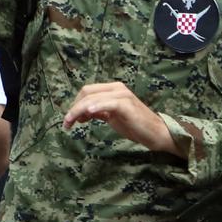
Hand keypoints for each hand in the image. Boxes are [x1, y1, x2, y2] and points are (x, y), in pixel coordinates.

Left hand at [62, 82, 178, 155]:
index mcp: (113, 89)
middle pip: (87, 92)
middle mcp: (117, 88)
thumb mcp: (112, 117)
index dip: (75, 104)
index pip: (87, 91)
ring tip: (70, 123)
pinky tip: (87, 114)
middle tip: (66, 124)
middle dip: (73, 108)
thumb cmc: (135, 126)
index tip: (70, 120)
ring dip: (78, 110)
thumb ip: (98, 112)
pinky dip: (96, 107)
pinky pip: (107, 103)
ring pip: (93, 98)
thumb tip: (82, 113)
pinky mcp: (126, 105)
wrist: (155, 133)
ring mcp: (122, 95)